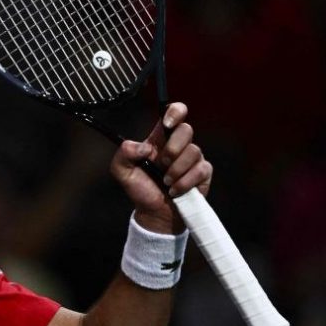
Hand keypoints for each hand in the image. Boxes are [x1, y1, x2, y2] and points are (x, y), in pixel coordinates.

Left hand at [109, 103, 212, 233]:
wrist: (155, 214)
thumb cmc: (140, 189)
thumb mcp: (122, 171)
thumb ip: (124, 153)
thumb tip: (145, 147)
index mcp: (159, 139)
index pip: (173, 113)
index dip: (175, 111)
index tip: (168, 123)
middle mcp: (178, 145)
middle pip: (186, 129)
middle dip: (173, 147)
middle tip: (161, 164)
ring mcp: (192, 158)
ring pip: (194, 151)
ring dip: (176, 170)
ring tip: (165, 182)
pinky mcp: (203, 173)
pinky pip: (200, 170)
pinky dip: (184, 182)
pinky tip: (175, 191)